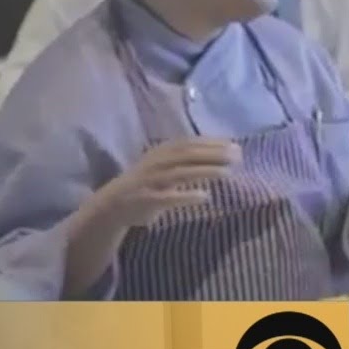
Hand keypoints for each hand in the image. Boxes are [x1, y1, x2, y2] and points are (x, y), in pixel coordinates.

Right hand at [83, 138, 239, 227]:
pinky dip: (186, 196)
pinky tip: (205, 196)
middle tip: (237, 157)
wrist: (112, 205)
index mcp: (161, 152)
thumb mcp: (165, 165)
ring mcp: (149, 181)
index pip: (190, 143)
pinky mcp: (146, 200)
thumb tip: (224, 152)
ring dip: (205, 171)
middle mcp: (155, 163)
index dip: (213, 142)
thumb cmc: (147, 183)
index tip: (236, 145)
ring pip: (180, 173)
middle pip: (187, 155)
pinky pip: (168, 197)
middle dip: (213, 154)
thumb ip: (188, 158)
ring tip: (227, 173)